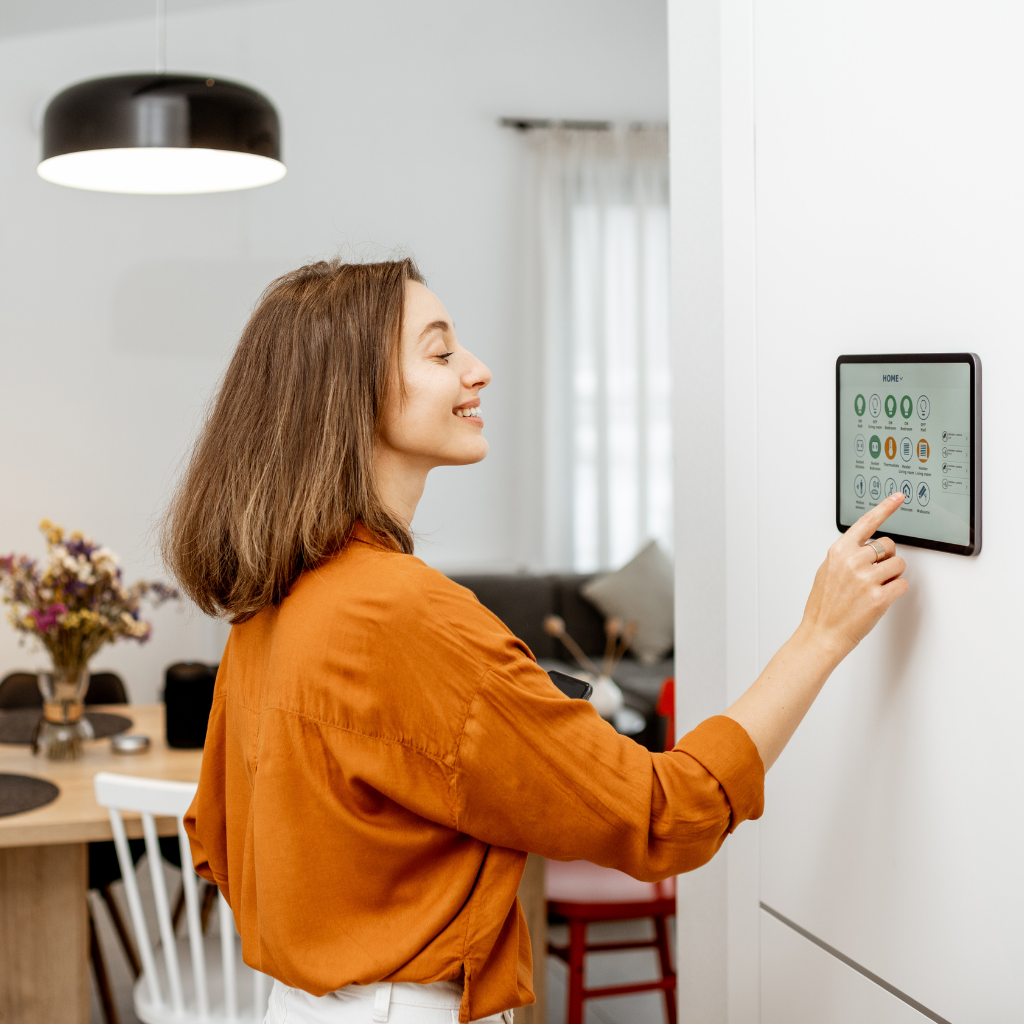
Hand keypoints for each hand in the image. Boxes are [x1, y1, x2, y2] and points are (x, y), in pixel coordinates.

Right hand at [800, 492, 907, 661]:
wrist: (822, 633)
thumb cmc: (823, 606)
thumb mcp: (827, 571)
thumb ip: (845, 555)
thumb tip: (866, 548)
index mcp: (839, 551)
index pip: (866, 523)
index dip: (885, 508)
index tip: (898, 497)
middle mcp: (853, 561)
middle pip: (889, 546)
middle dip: (887, 558)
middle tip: (874, 573)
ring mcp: (866, 579)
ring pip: (899, 565)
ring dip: (892, 576)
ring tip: (874, 588)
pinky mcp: (879, 597)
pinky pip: (902, 584)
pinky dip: (896, 591)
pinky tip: (880, 598)